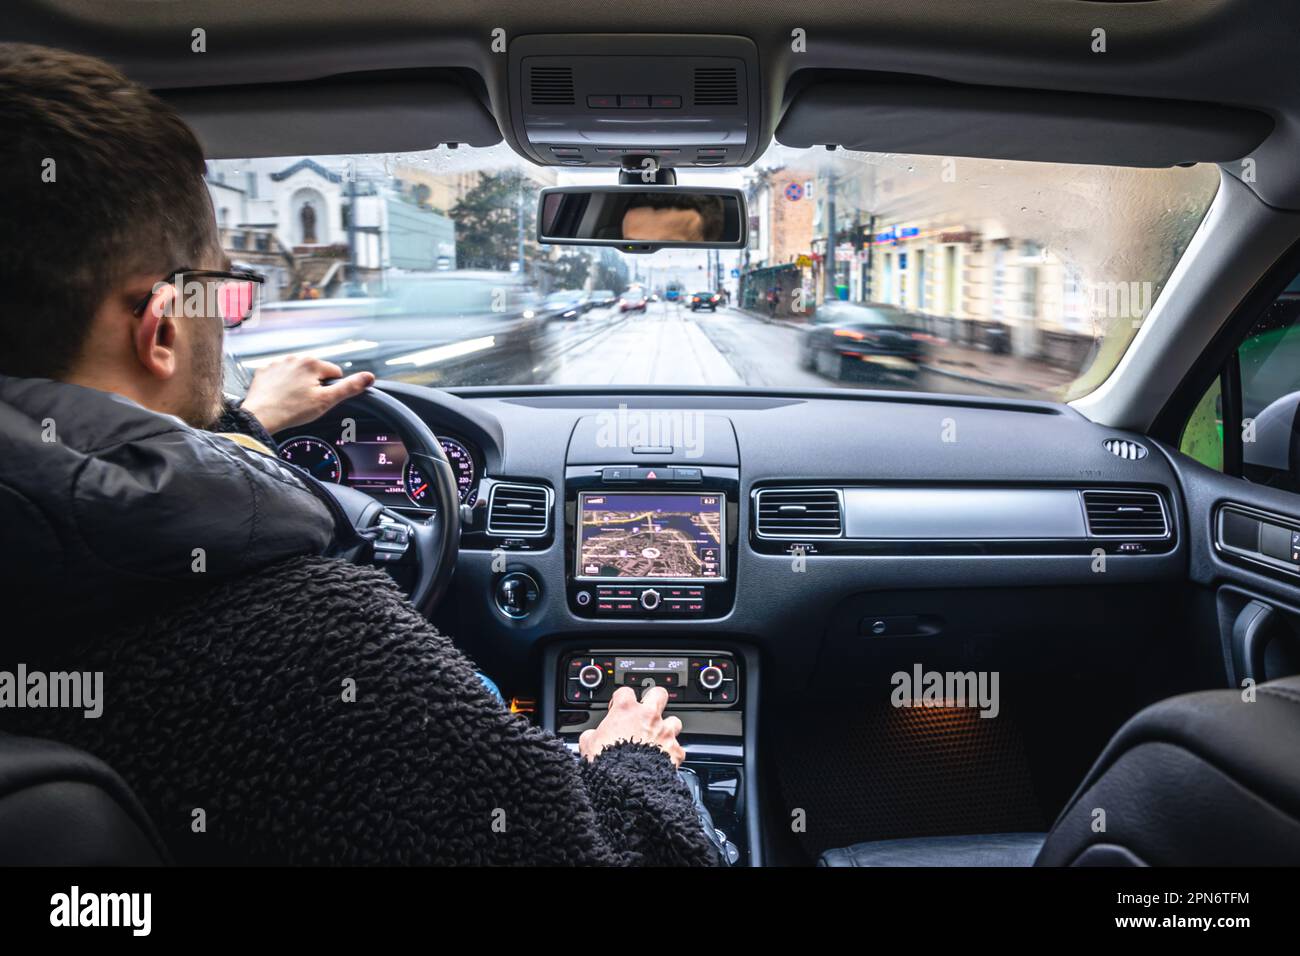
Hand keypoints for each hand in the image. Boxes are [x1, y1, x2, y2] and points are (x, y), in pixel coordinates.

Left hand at [240, 356, 374, 433]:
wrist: (260, 417)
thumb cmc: (293, 411)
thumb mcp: (327, 401)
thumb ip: (349, 387)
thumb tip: (369, 377)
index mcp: (312, 363)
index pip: (334, 373)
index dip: (331, 389)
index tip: (320, 400)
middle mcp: (294, 358)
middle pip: (315, 372)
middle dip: (314, 385)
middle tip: (306, 402)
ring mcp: (277, 363)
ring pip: (297, 373)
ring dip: (298, 383)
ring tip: (292, 400)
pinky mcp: (264, 370)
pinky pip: (279, 375)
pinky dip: (281, 384)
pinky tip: (280, 396)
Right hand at [579, 686, 684, 766]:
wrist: (625, 782)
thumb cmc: (606, 761)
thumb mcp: (588, 744)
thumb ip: (591, 735)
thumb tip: (590, 737)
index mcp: (626, 710)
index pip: (625, 691)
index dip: (621, 700)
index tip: (618, 710)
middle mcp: (648, 716)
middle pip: (658, 694)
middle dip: (654, 701)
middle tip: (646, 712)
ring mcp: (664, 732)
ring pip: (674, 721)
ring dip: (667, 729)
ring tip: (657, 740)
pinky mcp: (675, 751)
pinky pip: (678, 749)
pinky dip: (672, 755)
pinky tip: (664, 761)